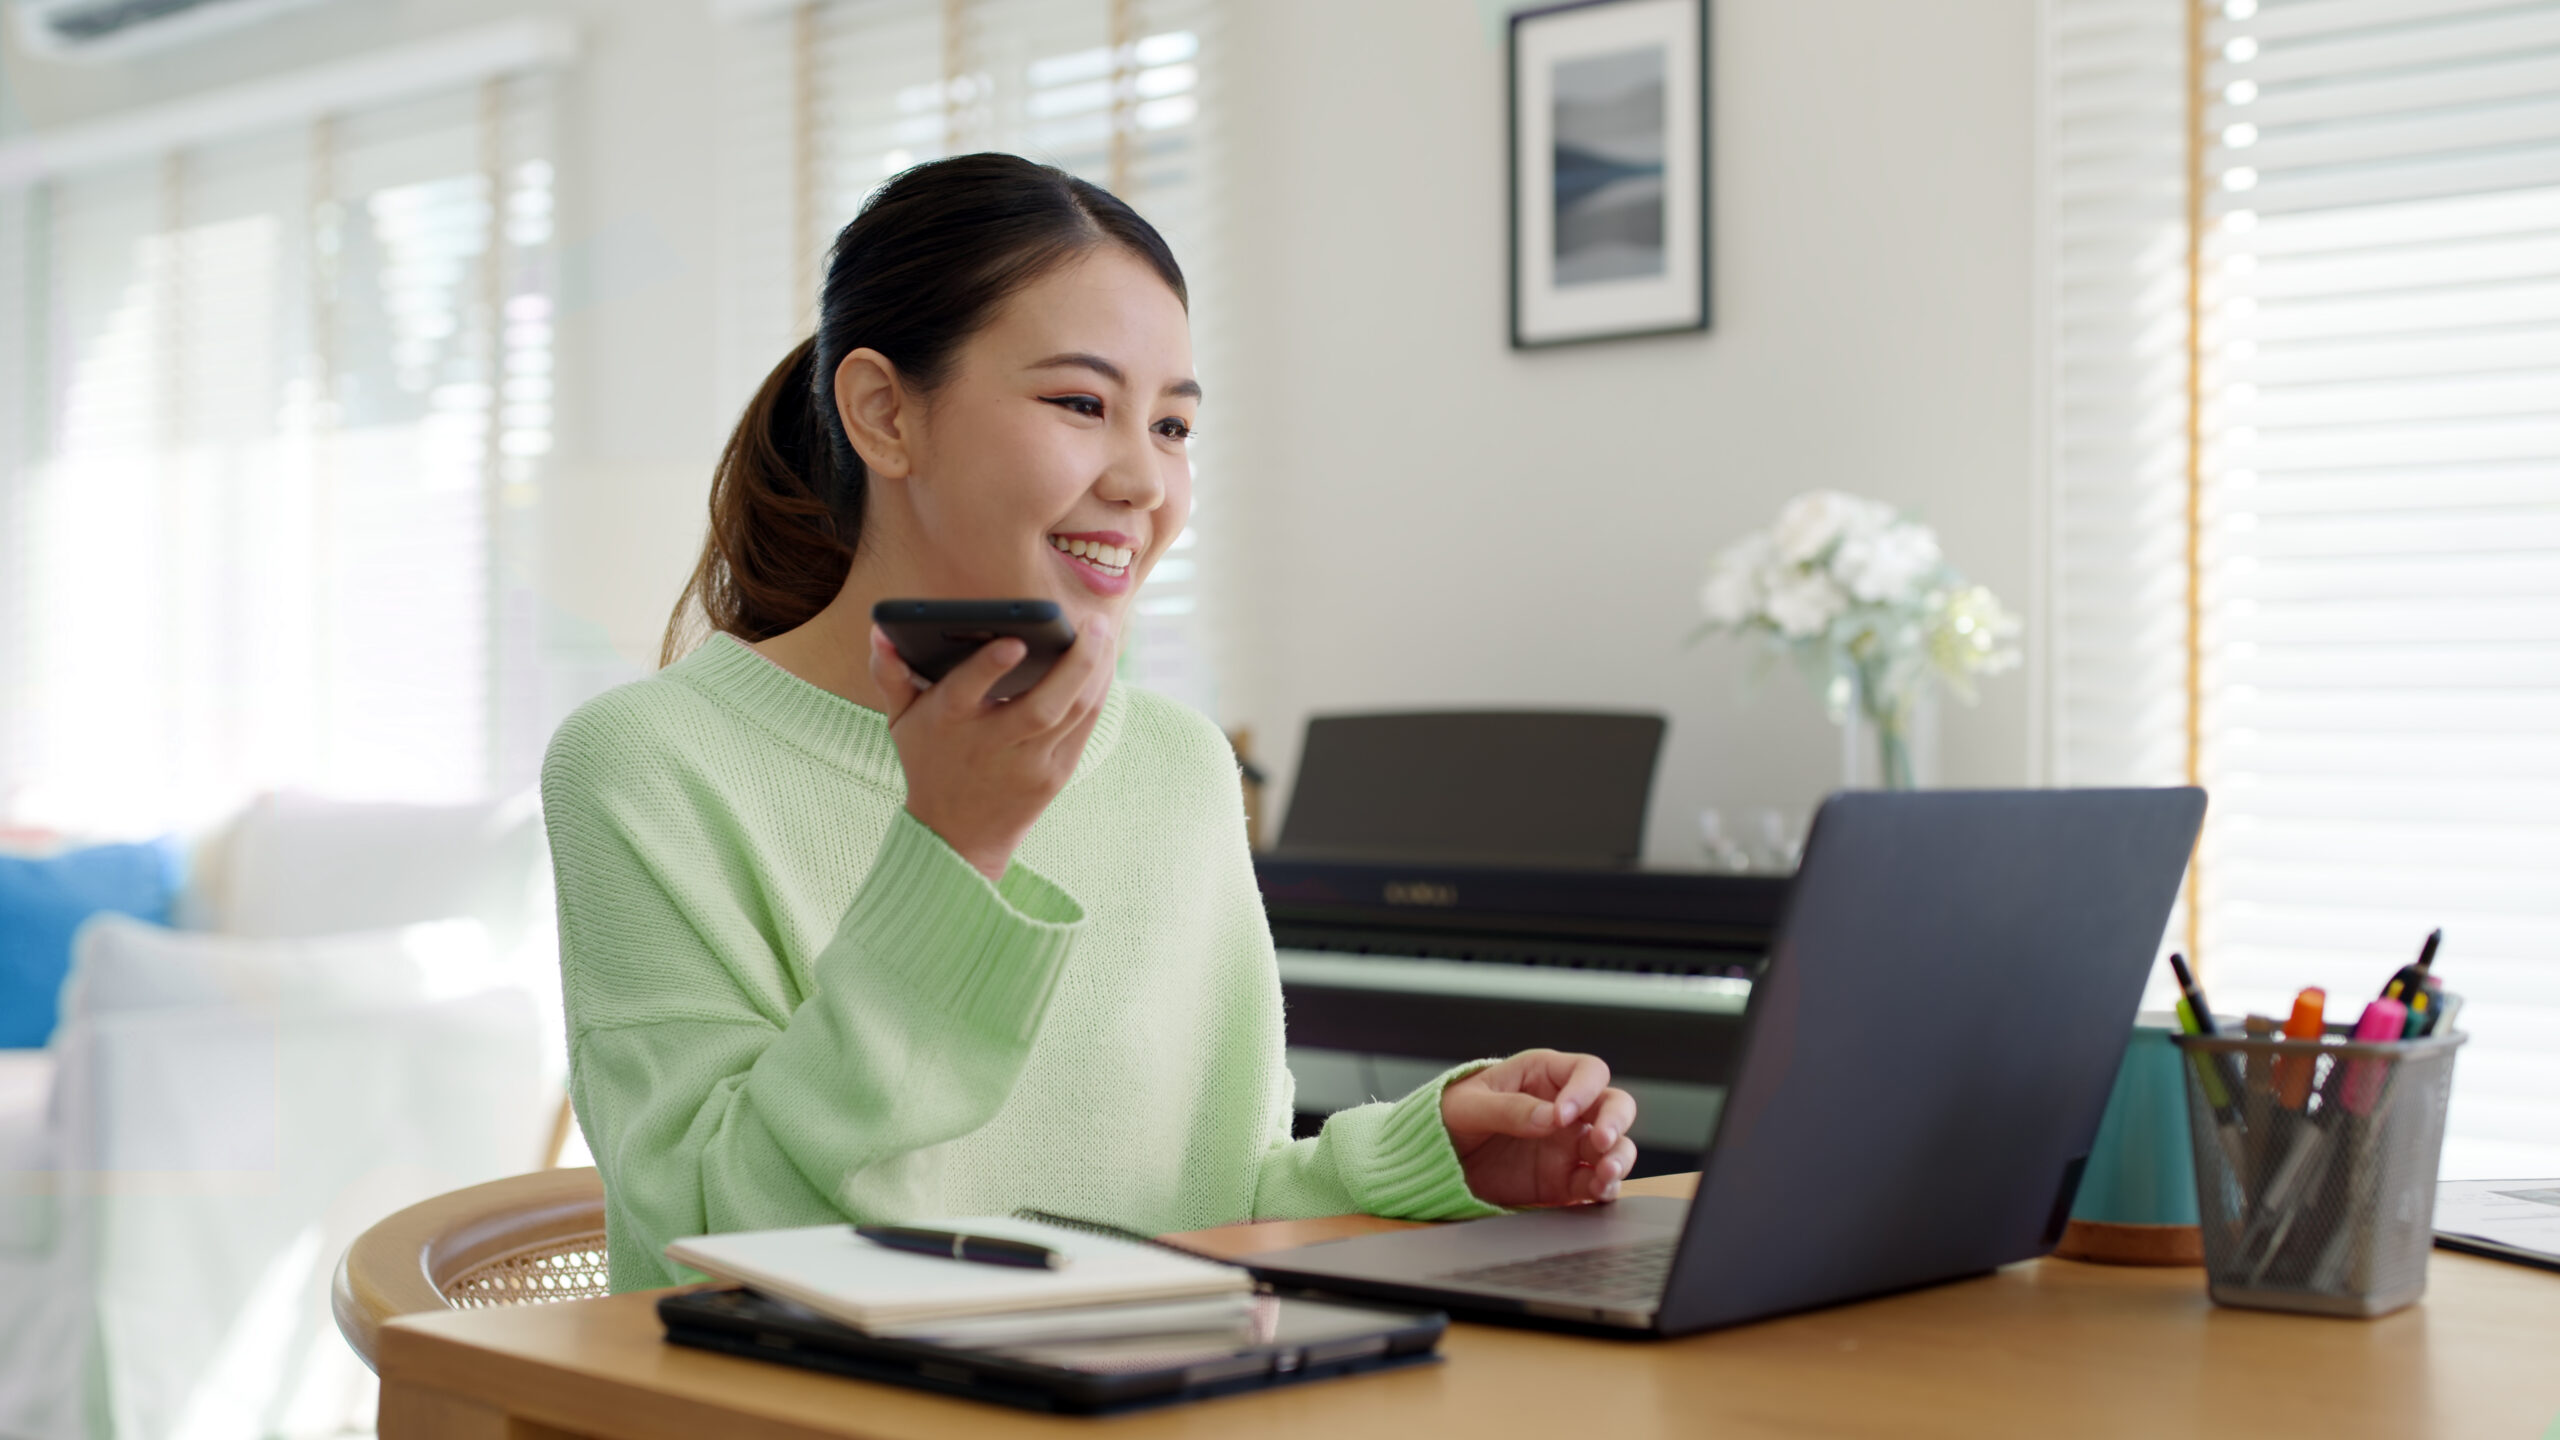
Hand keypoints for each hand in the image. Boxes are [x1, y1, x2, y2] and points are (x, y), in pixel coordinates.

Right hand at [869, 615, 1116, 881]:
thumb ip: (891, 674)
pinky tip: (1104, 664)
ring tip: (1104, 633)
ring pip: (1073, 714)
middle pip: (1042, 706)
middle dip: (1075, 662)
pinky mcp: (1055, 776)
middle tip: (1094, 622)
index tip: (1014, 640)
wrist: (956, 836)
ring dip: (1096, 671)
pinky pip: (1084, 728)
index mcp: (949, 721)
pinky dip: (1098, 693)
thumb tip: (881, 631)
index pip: (967, 691)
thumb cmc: (929, 763)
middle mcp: (992, 745)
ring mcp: (1029, 764)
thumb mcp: (901, 721)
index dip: (989, 666)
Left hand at [1440, 1049, 1637, 1207]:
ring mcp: (1567, 1146)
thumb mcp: (1469, 1106)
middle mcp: (1565, 1109)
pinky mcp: (1563, 1182)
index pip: (1586, 1072)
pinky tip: (1599, 1190)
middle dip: (1616, 1121)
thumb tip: (1549, 1118)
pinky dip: (1605, 1188)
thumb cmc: (1449, 1116)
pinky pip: (1596, 1183)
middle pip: (1614, 1105)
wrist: (1432, 1159)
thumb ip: (1509, 1109)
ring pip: (1614, 1147)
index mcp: (1544, 1076)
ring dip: (1618, 1158)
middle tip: (1601, 1140)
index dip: (1584, 1090)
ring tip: (1605, 1172)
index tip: (1562, 1115)